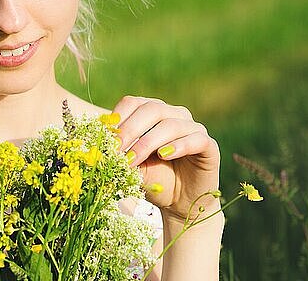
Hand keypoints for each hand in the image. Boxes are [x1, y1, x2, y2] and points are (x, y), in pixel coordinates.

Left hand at [112, 96, 220, 219]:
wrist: (179, 204)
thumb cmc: (153, 180)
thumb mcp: (132, 166)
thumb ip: (120, 155)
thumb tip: (99, 149)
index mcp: (153, 113)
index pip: (133, 103)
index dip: (118, 118)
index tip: (105, 138)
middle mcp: (174, 115)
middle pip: (151, 109)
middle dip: (130, 129)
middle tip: (116, 149)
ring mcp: (193, 128)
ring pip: (171, 124)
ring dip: (148, 142)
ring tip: (133, 159)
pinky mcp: (209, 145)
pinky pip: (196, 139)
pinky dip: (178, 145)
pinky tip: (164, 155)